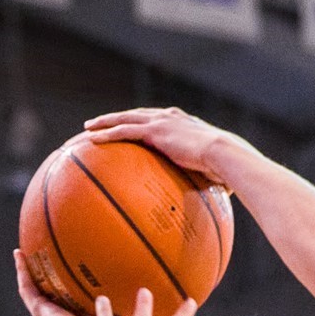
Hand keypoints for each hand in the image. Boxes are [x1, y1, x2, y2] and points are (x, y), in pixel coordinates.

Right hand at [14, 249, 94, 315]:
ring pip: (32, 288)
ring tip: (22, 254)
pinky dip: (22, 270)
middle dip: (42, 279)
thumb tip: (155, 308)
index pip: (65, 304)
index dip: (64, 292)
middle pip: (45, 294)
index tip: (66, 278)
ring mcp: (43, 313)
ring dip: (26, 271)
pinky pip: (27, 287)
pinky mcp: (38, 309)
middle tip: (39, 261)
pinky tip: (20, 255)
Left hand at [82, 107, 241, 184]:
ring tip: (88, 128)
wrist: (225, 155)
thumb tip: (213, 201)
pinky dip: (108, 134)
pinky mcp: (155, 132)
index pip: (155, 119)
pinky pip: (125, 131)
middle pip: (135, 115)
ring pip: (125, 119)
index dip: (139, 121)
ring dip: (105, 122)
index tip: (128, 125)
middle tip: (98, 123)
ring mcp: (161, 122)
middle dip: (116, 118)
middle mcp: (169, 117)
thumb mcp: (214, 172)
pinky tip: (93, 139)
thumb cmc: (226, 167)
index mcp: (182, 123)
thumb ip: (207, 179)